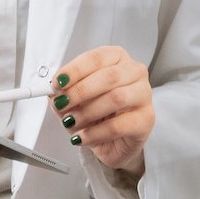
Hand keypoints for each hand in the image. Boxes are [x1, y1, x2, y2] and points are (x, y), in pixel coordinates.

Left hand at [52, 46, 153, 172]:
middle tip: (62, 104)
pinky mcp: (146, 120)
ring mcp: (144, 95)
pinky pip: (119, 125)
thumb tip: (53, 92)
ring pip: (116, 99)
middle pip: (109, 77)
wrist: (114, 140)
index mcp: (117, 58)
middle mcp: (134, 72)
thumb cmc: (98, 113)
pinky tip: (83, 137)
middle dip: (80, 91)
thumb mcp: (75, 99)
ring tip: (71, 122)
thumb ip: (64, 93)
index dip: (75, 70)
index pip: (96, 58)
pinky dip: (95, 133)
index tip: (57, 82)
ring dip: (88, 112)